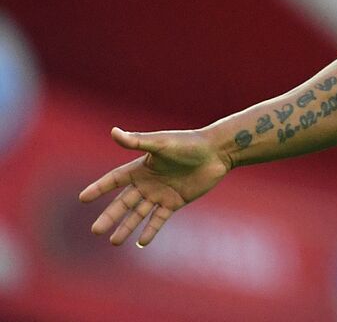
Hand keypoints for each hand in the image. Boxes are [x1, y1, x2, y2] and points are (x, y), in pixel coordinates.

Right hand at [78, 127, 230, 246]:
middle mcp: (148, 181)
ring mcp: (161, 193)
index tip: (82, 198)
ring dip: (126, 227)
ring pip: (139, 214)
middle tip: (95, 231)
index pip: (114, 179)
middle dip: (110, 216)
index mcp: (141, 167)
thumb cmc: (188, 143)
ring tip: (113, 242)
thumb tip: (113, 132)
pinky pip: (159, 219)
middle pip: (124, 202)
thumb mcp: (161, 143)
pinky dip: (150, 230)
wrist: (216, 152)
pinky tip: (140, 243)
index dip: (99, 188)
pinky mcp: (175, 201)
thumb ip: (137, 141)